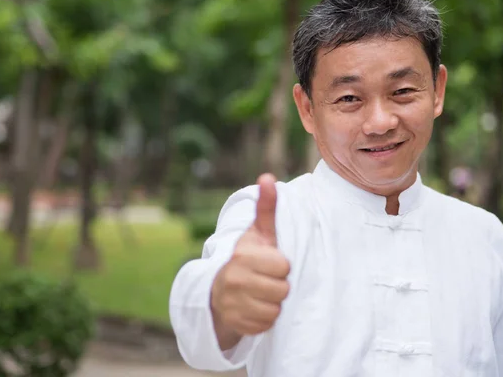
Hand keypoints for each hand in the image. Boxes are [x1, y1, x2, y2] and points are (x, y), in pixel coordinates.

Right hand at [211, 174, 290, 342]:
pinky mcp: (235, 324)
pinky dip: (264, 319)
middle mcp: (234, 280)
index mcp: (242, 256)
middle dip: (278, 286)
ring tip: (260, 294)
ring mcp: (233, 304)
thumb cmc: (247, 258)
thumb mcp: (257, 234)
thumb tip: (268, 177)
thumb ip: (266, 208)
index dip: (281, 266)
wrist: (219, 290)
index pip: (283, 267)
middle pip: (282, 290)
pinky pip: (266, 325)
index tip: (270, 263)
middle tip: (265, 280)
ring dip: (272, 304)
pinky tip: (254, 308)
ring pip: (275, 309)